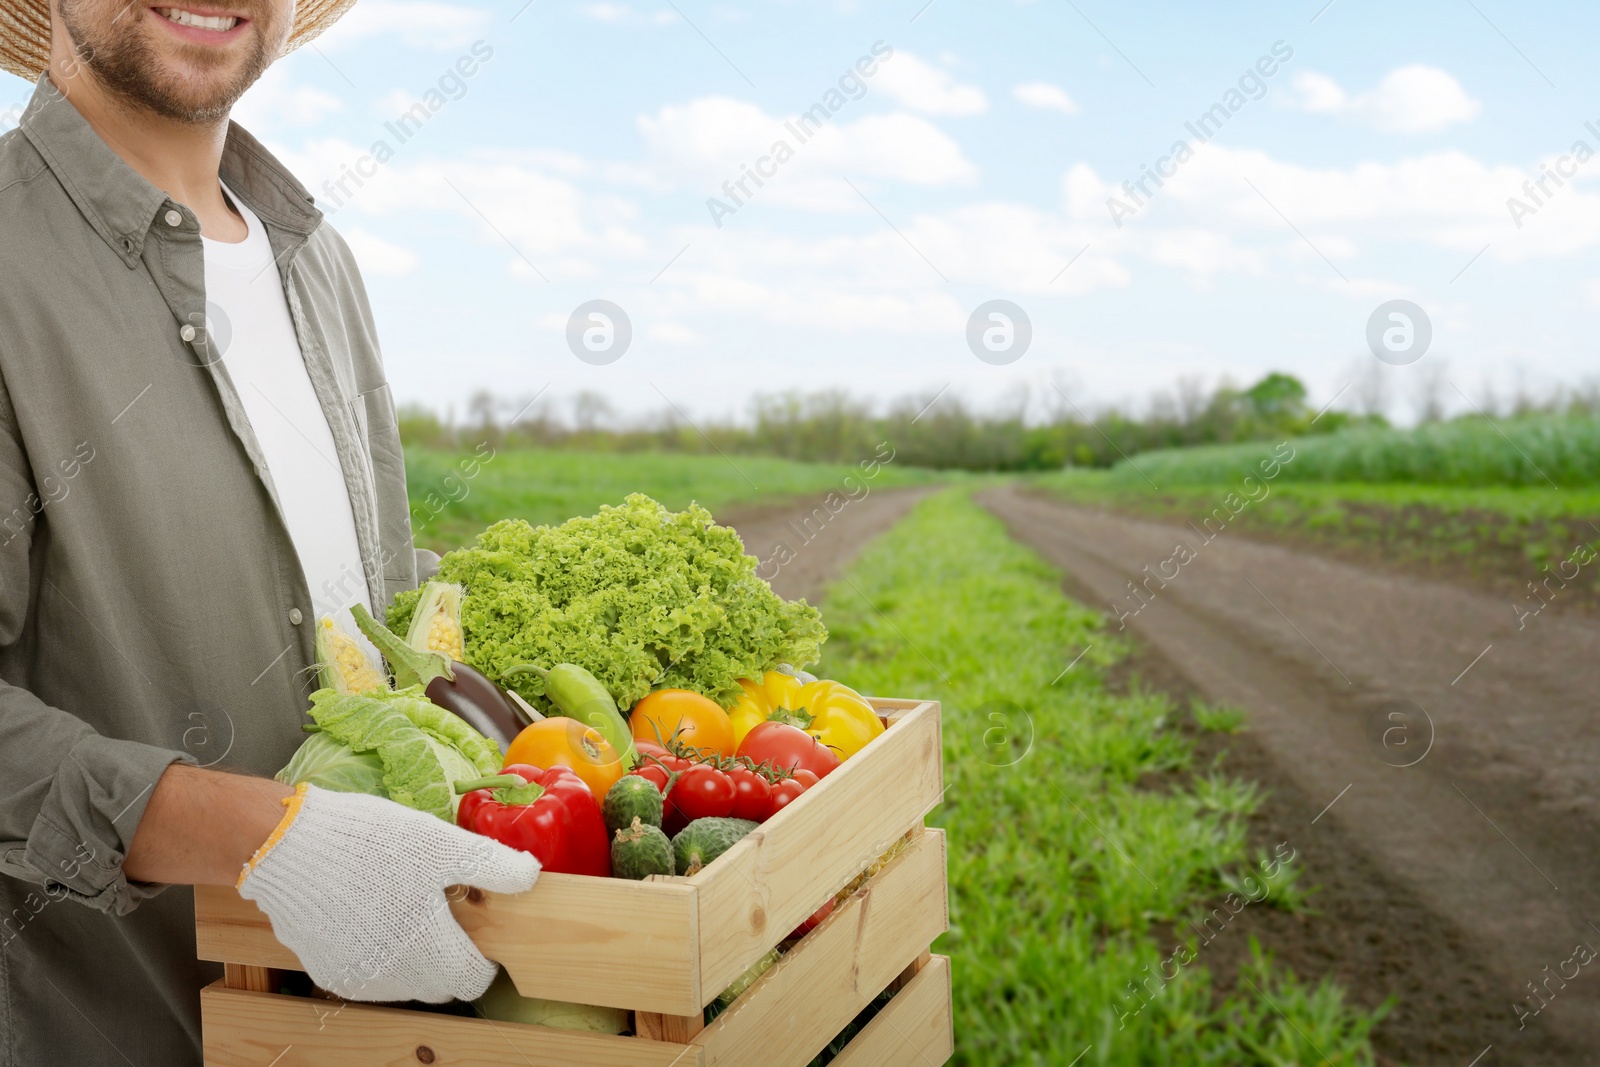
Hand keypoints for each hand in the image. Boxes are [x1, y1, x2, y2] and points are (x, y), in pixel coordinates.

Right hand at [237, 785, 538, 1002]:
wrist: (287, 847)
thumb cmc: (370, 844)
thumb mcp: (441, 844)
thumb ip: (490, 864)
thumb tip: (529, 875)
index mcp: (429, 953)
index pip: (474, 979)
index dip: (483, 954)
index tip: (478, 926)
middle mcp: (393, 978)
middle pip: (440, 983)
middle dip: (450, 955)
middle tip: (444, 910)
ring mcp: (356, 978)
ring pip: (403, 982)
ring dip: (413, 956)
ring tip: (406, 906)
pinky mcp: (325, 969)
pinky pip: (367, 972)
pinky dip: (377, 953)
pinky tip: (371, 913)